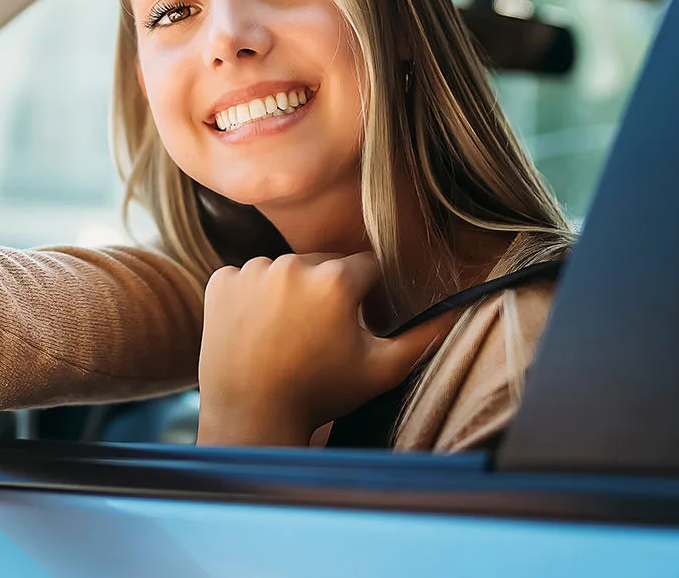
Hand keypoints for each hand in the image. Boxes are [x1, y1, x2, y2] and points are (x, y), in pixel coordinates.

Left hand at [196, 253, 447, 445]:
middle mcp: (290, 264)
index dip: (369, 295)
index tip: (359, 322)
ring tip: (288, 334)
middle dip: (330, 291)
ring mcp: (250, 271)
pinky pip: (247, 278)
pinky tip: (258, 329)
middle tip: (322, 335)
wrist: (251, 414)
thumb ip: (424, 336)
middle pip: (324, 264)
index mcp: (334, 279)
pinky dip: (254, 297)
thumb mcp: (382, 369)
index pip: (367, 267)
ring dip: (292, 291)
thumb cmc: (320, 394)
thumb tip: (459, 310)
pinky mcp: (219, 281)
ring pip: (285, 269)